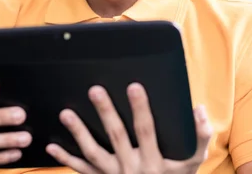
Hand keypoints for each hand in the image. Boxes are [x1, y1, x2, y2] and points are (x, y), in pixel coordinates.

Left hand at [46, 83, 212, 173]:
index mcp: (154, 161)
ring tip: (65, 113)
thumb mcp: (191, 165)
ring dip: (78, 133)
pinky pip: (81, 170)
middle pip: (116, 136)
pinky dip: (66, 160)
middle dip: (105, 112)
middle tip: (94, 90)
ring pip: (93, 153)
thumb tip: (199, 109)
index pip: (146, 130)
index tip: (134, 86)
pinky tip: (51, 146)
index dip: (140, 108)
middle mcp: (132, 168)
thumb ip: (200, 137)